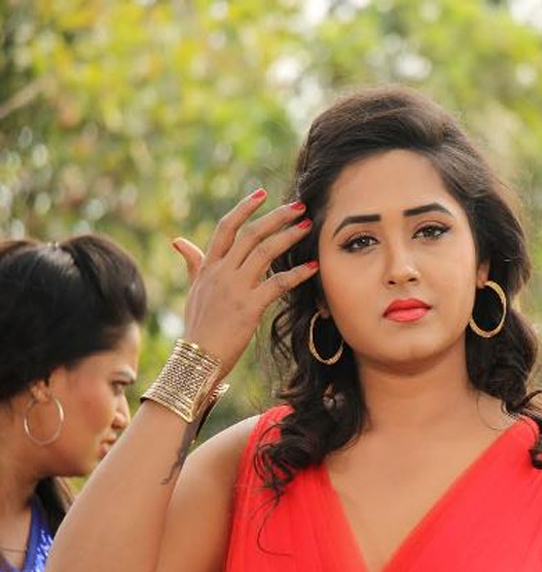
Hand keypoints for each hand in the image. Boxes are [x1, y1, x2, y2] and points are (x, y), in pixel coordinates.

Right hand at [171, 189, 316, 375]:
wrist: (197, 359)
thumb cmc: (198, 326)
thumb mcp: (193, 290)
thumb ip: (193, 263)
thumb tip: (179, 241)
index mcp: (209, 267)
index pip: (226, 228)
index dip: (244, 207)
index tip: (262, 193)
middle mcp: (221, 273)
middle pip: (251, 234)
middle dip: (276, 217)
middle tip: (299, 206)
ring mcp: (235, 289)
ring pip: (265, 252)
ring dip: (288, 236)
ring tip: (307, 226)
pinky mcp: (249, 307)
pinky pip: (277, 283)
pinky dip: (297, 273)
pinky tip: (313, 266)